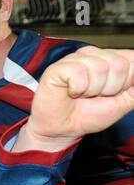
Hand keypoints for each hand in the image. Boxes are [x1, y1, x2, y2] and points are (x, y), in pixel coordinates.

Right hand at [17, 49, 133, 152]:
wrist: (63, 129)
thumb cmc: (88, 114)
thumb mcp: (125, 101)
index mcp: (111, 58)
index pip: (133, 59)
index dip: (127, 82)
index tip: (112, 93)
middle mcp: (94, 54)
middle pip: (119, 64)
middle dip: (111, 88)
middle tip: (95, 96)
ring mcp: (75, 59)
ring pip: (100, 68)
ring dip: (93, 90)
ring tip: (82, 95)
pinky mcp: (58, 67)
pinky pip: (79, 73)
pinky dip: (78, 89)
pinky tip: (70, 92)